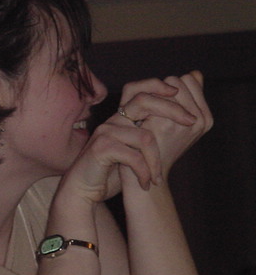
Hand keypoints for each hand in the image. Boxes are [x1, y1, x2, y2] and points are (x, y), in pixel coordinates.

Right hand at [61, 73, 210, 203]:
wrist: (84, 187)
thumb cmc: (111, 170)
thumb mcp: (135, 150)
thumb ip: (153, 134)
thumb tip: (184, 119)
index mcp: (121, 117)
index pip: (140, 89)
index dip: (160, 87)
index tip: (180, 94)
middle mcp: (112, 120)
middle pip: (144, 100)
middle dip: (172, 109)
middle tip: (192, 122)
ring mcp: (106, 132)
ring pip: (144, 136)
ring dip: (156, 160)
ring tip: (157, 177)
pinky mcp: (101, 148)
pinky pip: (133, 156)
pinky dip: (144, 172)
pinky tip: (146, 182)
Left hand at [118, 70, 212, 177]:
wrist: (144, 179)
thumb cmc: (157, 150)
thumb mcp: (176, 123)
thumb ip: (188, 98)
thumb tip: (195, 73)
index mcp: (205, 118)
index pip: (188, 79)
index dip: (170, 88)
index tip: (159, 105)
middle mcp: (199, 120)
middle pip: (176, 80)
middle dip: (159, 90)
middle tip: (148, 111)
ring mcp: (182, 122)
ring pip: (162, 86)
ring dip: (149, 96)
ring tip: (144, 116)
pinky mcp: (162, 125)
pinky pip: (148, 96)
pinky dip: (138, 104)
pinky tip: (135, 120)